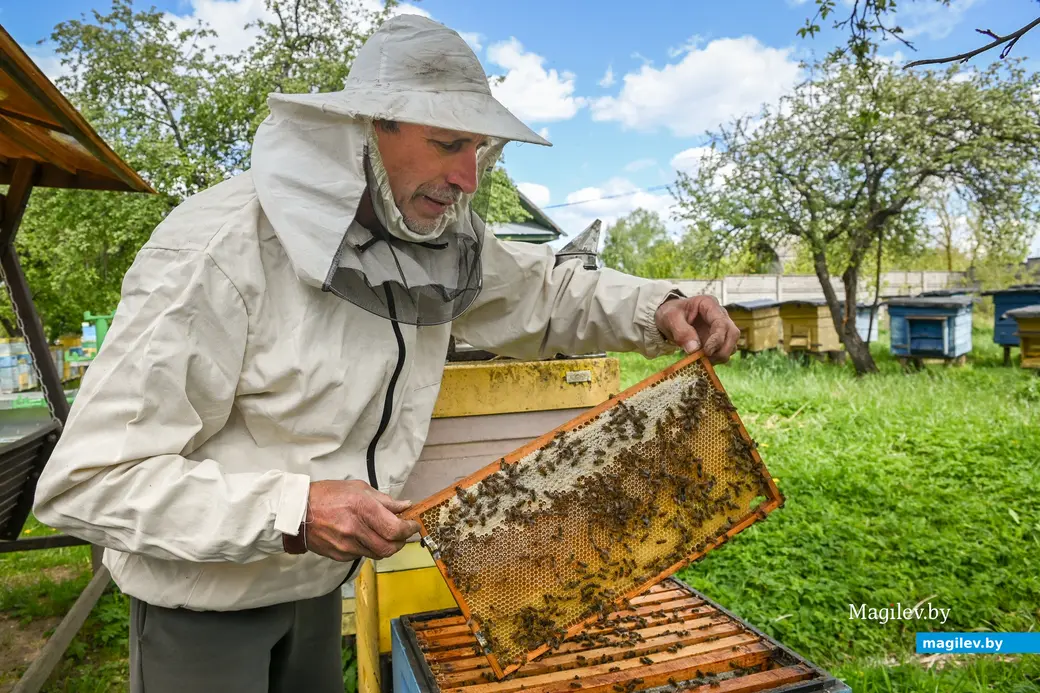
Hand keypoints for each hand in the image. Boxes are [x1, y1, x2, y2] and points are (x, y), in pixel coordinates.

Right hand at [285, 480, 419, 561]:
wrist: (298, 511)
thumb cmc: (329, 495)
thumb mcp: (359, 489)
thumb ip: (384, 500)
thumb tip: (405, 506)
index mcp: (362, 508)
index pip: (395, 529)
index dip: (409, 530)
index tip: (413, 526)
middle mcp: (355, 529)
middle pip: (389, 547)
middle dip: (401, 542)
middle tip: (402, 534)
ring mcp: (346, 545)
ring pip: (377, 554)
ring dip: (386, 546)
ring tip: (384, 535)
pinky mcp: (339, 555)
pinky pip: (362, 555)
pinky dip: (369, 548)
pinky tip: (365, 537)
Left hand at [655, 295, 740, 363]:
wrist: (669, 318)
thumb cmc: (669, 313)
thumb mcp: (670, 319)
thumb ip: (681, 332)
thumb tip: (694, 349)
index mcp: (709, 304)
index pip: (721, 323)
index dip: (717, 339)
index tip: (707, 352)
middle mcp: (719, 315)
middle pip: (733, 333)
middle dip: (722, 350)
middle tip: (706, 359)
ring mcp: (721, 328)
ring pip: (732, 344)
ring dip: (720, 356)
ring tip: (701, 360)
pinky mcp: (718, 339)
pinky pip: (724, 351)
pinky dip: (716, 359)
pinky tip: (702, 360)